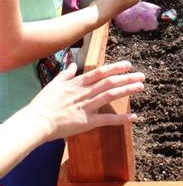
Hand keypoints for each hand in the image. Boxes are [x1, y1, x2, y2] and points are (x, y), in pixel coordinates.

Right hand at [29, 61, 144, 139]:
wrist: (38, 121)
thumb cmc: (44, 103)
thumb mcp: (54, 83)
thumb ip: (66, 73)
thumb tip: (74, 64)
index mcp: (78, 83)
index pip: (101, 72)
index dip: (116, 67)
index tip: (128, 65)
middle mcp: (85, 92)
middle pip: (110, 82)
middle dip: (127, 77)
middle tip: (141, 75)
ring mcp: (87, 106)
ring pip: (111, 95)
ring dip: (127, 90)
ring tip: (140, 87)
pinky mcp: (88, 121)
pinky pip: (107, 119)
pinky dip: (122, 118)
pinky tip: (134, 117)